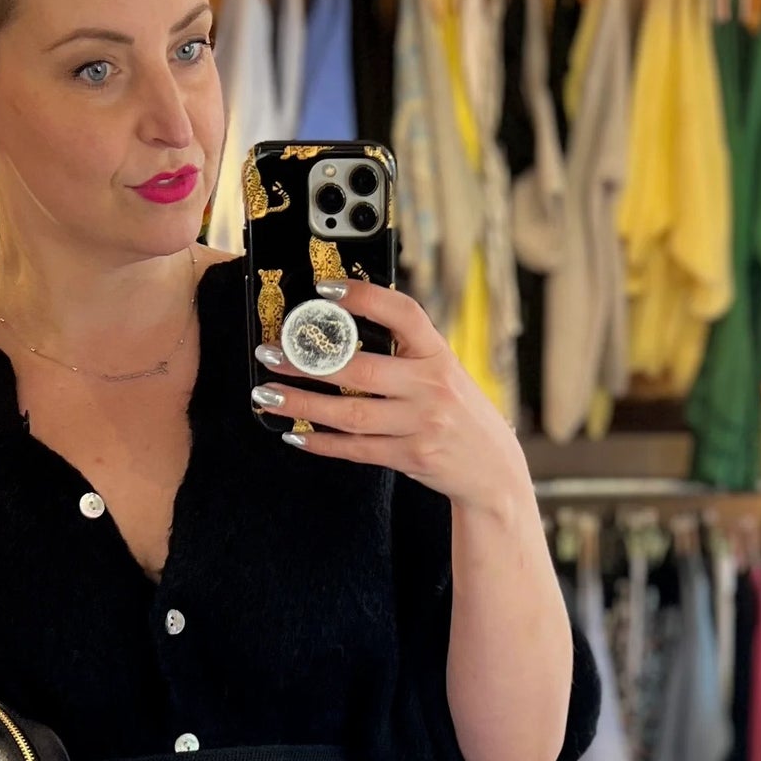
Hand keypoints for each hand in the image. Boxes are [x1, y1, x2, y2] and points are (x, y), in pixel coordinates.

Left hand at [252, 276, 524, 512]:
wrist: (493, 470)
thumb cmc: (459, 414)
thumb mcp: (444, 373)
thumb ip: (405, 354)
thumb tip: (342, 331)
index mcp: (439, 354)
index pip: (403, 313)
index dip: (363, 297)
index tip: (324, 290)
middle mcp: (432, 387)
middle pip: (360, 369)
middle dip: (306, 362)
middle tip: (269, 354)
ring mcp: (422, 424)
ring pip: (349, 414)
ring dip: (302, 405)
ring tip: (268, 396)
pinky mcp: (411, 457)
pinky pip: (356, 450)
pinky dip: (322, 443)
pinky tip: (295, 435)